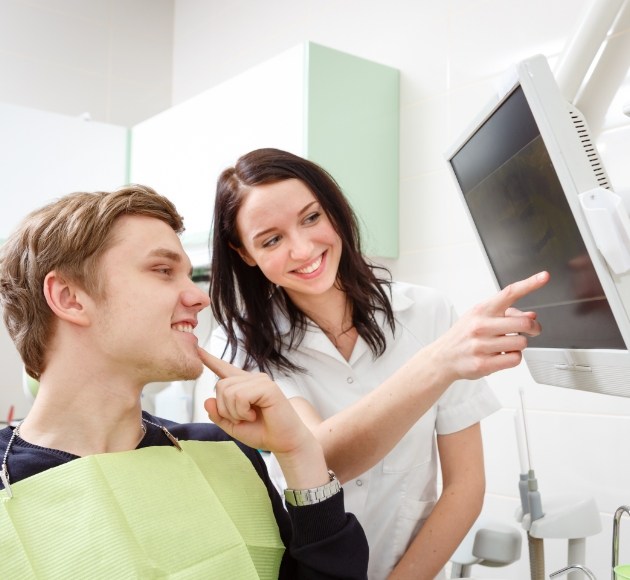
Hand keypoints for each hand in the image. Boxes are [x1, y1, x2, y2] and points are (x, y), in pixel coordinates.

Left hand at [198, 347, 329, 488]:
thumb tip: (208, 400)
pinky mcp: (267, 387)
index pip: (224, 369)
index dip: (209, 359)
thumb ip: (218, 415)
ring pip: (228, 391)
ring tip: (250, 417)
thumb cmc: (262, 432)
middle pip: (220, 386)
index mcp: (243, 386)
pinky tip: (255, 414)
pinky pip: (240, 396)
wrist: (284, 442)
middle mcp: (251, 379)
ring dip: (235, 412)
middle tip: (243, 418)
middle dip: (225, 409)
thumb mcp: (233, 426)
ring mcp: (260, 380)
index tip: (197, 349)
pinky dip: (242, 411)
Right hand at [429, 271, 549, 381]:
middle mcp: (480, 325)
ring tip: (505, 344)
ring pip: (521, 343)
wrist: (443, 357)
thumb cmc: (464, 335)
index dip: (529, 284)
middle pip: (524, 324)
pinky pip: (515, 359)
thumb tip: (532, 317)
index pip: (509, 293)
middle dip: (532, 328)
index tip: (544, 277)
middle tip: (530, 331)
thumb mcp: (480, 317)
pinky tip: (502, 355)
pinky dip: (513, 358)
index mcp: (482, 310)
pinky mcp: (483, 363)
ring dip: (519, 345)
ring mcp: (481, 345)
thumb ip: (506, 315)